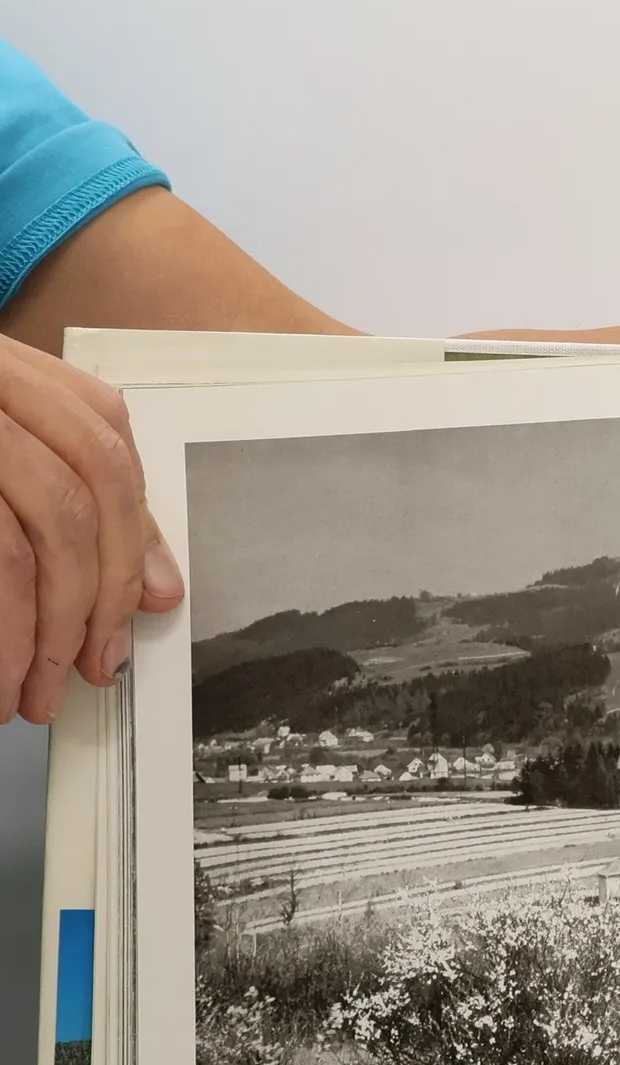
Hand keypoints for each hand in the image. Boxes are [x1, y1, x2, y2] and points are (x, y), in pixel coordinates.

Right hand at [0, 334, 182, 724]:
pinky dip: (0, 630)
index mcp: (7, 371)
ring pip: (25, 543)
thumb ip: (77, 502)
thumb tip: (158, 587)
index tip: (140, 613)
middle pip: (74, 505)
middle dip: (94, 604)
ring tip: (31, 692)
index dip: (135, 543)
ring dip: (40, 636)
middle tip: (89, 671)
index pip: (108, 452)